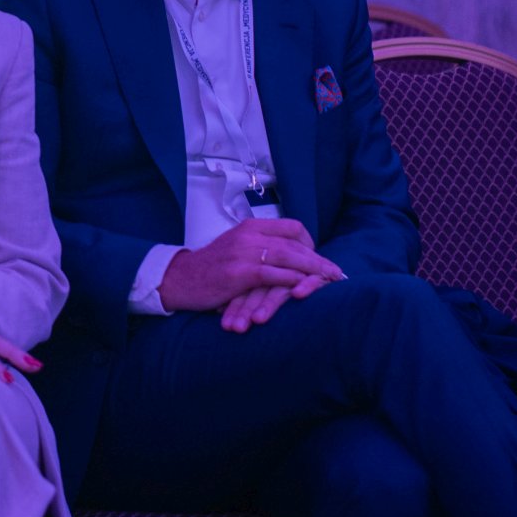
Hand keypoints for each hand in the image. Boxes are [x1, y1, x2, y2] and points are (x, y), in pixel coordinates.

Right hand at [158, 218, 344, 313]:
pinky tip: (305, 289)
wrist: (180, 279)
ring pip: (289, 257)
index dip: (310, 243)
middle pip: (296, 243)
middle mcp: (250, 235)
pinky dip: (293, 281)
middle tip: (336, 273)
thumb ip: (260, 246)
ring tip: (329, 281)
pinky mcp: (240, 273)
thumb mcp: (236, 247)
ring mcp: (244, 253)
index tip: (319, 258)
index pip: (292, 227)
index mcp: (251, 226)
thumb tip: (288, 255)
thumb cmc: (211, 268)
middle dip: (319, 259)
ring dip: (313, 270)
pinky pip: (274, 275)